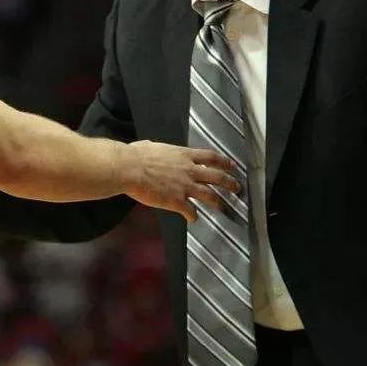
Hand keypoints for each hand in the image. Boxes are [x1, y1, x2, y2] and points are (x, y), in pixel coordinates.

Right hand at [120, 141, 239, 220]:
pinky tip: (193, 219)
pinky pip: (191, 211)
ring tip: (224, 207)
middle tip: (237, 188)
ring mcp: (185, 187)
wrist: (130, 169)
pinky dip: (193, 216)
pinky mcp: (177, 201)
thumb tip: (151, 147)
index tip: (232, 166)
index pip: (211, 157)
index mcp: (184, 155)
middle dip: (230, 183)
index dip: (224, 162)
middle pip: (217, 177)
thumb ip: (159, 150)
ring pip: (210, 195)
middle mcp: (189, 170)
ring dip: (219, 202)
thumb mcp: (152, 146)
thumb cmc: (137, 155)